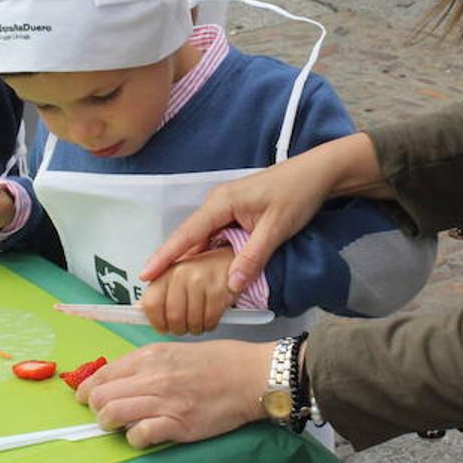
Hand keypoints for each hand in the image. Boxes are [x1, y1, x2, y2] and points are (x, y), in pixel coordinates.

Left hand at [78, 340, 274, 448]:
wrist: (250, 376)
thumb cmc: (218, 362)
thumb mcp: (176, 351)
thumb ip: (147, 364)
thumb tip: (120, 380)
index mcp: (151, 356)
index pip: (103, 374)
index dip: (88, 389)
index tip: (85, 398)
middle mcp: (153, 376)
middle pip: (100, 396)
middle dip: (95, 409)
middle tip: (103, 416)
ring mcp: (165, 401)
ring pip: (112, 414)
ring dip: (109, 425)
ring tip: (117, 427)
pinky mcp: (179, 424)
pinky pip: (139, 435)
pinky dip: (135, 439)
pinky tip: (142, 435)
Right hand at [139, 134, 388, 295]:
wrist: (317, 173)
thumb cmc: (297, 194)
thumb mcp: (276, 228)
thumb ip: (253, 256)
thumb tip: (232, 285)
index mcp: (221, 203)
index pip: (187, 234)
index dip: (165, 255)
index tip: (145, 274)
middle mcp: (217, 203)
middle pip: (188, 237)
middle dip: (170, 261)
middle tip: (153, 289)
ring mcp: (225, 207)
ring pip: (201, 238)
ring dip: (189, 259)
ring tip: (170, 285)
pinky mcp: (236, 212)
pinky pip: (214, 235)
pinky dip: (207, 253)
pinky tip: (202, 270)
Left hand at [139, 247, 237, 334]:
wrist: (228, 260)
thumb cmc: (200, 270)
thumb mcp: (174, 277)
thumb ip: (157, 293)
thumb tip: (137, 310)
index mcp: (166, 272)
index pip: (150, 304)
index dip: (156, 321)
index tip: (162, 326)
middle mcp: (182, 274)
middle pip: (172, 317)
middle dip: (178, 329)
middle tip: (182, 327)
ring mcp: (201, 282)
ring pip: (192, 322)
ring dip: (194, 328)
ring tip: (197, 321)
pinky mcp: (218, 290)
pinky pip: (210, 320)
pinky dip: (209, 325)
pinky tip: (209, 318)